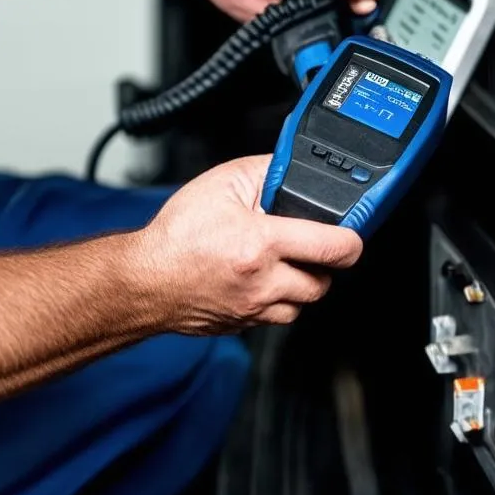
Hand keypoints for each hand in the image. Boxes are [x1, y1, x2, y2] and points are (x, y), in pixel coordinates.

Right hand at [133, 155, 363, 335]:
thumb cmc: (174, 235)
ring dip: (299, 285)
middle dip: (321, 264)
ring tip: (279, 263)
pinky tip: (258, 280)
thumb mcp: (221, 184)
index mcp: (261, 244)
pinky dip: (275, 301)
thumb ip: (265, 171)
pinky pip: (275, 317)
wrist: (142, 279)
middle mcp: (263, 282)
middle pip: (323, 282)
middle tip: (306, 246)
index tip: (351, 235)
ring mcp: (254, 309)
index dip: (351, 240)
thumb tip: (293, 169)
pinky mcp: (243, 326)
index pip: (334, 248)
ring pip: (301, 304)